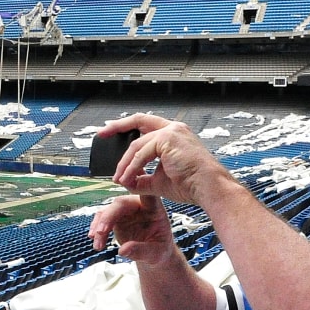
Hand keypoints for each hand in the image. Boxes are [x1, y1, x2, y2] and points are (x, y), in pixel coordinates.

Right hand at [89, 193, 173, 262]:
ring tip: (98, 245)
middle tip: (101, 233)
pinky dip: (96, 229)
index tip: (123, 184)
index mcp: (154, 208)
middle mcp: (138, 205)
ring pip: (107, 211)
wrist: (154, 254)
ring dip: (99, 226)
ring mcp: (125, 211)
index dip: (136, 186)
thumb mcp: (156, 254)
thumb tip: (122, 251)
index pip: (146, 195)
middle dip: (108, 217)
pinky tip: (95, 241)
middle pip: (120, 203)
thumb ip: (141, 251)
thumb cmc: (160, 250)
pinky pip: (102, 219)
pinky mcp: (115, 218)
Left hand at [97, 114, 232, 207]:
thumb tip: (125, 180)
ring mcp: (171, 131)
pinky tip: (126, 179)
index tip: (111, 129)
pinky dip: (131, 168)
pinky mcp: (168, 139)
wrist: (208, 189)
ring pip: (137, 146)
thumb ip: (141, 177)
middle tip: (101, 133)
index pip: (146, 125)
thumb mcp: (159, 181)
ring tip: (118, 179)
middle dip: (117, 126)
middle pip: (139, 121)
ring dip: (124, 164)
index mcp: (174, 135)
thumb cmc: (191, 185)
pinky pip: (141, 154)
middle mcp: (174, 129)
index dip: (127, 126)